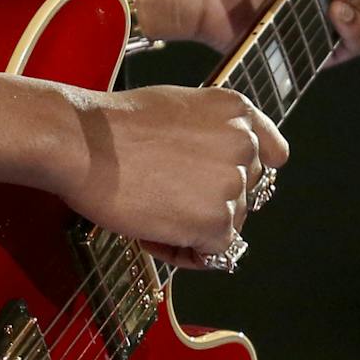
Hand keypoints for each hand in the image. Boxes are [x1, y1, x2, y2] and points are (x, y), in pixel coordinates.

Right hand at [66, 82, 289, 270]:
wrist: (85, 143)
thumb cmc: (115, 125)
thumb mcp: (179, 107)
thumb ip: (212, 132)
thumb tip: (217, 167)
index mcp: (236, 110)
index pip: (274, 153)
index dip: (247, 172)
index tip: (225, 181)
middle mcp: (244, 143)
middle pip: (246, 194)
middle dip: (211, 201)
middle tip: (166, 196)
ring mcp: (233, 183)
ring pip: (229, 224)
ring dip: (195, 228)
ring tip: (153, 211)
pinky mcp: (217, 222)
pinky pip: (213, 253)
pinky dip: (184, 251)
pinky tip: (154, 231)